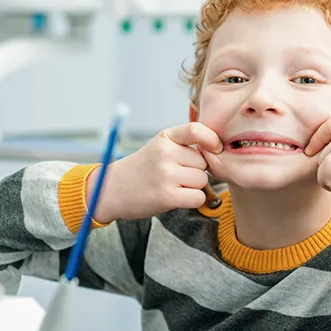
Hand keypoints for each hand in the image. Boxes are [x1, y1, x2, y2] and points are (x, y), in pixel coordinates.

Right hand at [90, 122, 222, 221]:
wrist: (111, 190)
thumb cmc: (142, 169)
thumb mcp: (159, 147)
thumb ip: (185, 144)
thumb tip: (219, 150)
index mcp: (164, 137)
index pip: (196, 130)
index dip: (211, 140)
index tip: (215, 148)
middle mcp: (165, 153)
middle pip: (203, 162)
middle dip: (195, 170)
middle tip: (174, 175)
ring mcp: (165, 175)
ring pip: (202, 180)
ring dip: (193, 186)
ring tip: (172, 186)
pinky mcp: (166, 196)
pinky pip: (198, 197)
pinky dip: (192, 200)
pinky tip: (176, 198)